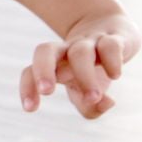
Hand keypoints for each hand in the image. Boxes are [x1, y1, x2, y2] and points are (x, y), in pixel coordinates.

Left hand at [21, 12, 140, 119]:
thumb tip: (107, 104)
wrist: (114, 32)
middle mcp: (67, 51)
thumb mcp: (87, 94)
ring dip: (84, 76)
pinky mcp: (114, 38)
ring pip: (80, 53)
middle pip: (46, 51)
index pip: (30, 71)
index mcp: (54, 64)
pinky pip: (110, 45)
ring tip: (92, 98)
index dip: (27, 88)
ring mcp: (90, 42)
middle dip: (43, 71)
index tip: (30, 109)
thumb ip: (92, 108)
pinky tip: (114, 76)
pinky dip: (111, 60)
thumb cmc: (93, 70)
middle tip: (46, 92)